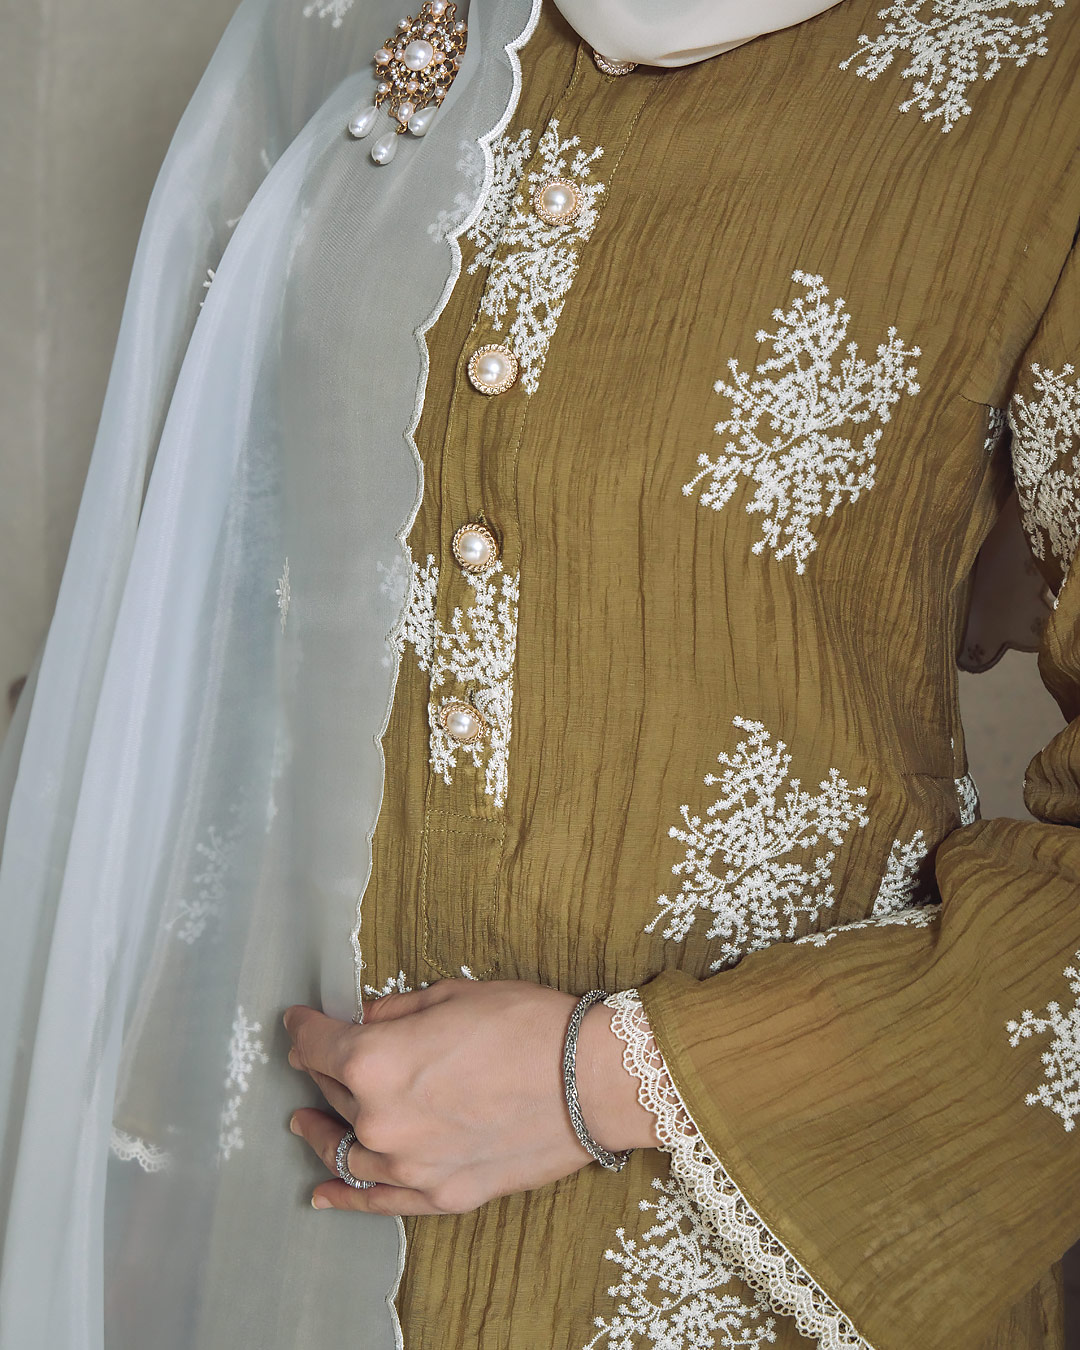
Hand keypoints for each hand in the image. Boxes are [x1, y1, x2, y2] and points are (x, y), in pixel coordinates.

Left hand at [283, 979, 658, 1215]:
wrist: (591, 1080)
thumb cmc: (527, 1025)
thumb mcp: (451, 996)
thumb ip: (395, 1012)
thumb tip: (365, 1021)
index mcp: (375, 1061)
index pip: (315, 1044)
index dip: (302, 1027)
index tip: (298, 1021)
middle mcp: (380, 1119)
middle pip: (332, 1092)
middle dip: (323, 1069)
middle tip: (320, 1057)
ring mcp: (409, 1166)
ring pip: (345, 1149)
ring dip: (321, 1131)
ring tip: (306, 1122)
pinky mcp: (442, 1194)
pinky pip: (377, 1202)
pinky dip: (345, 1197)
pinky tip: (323, 1194)